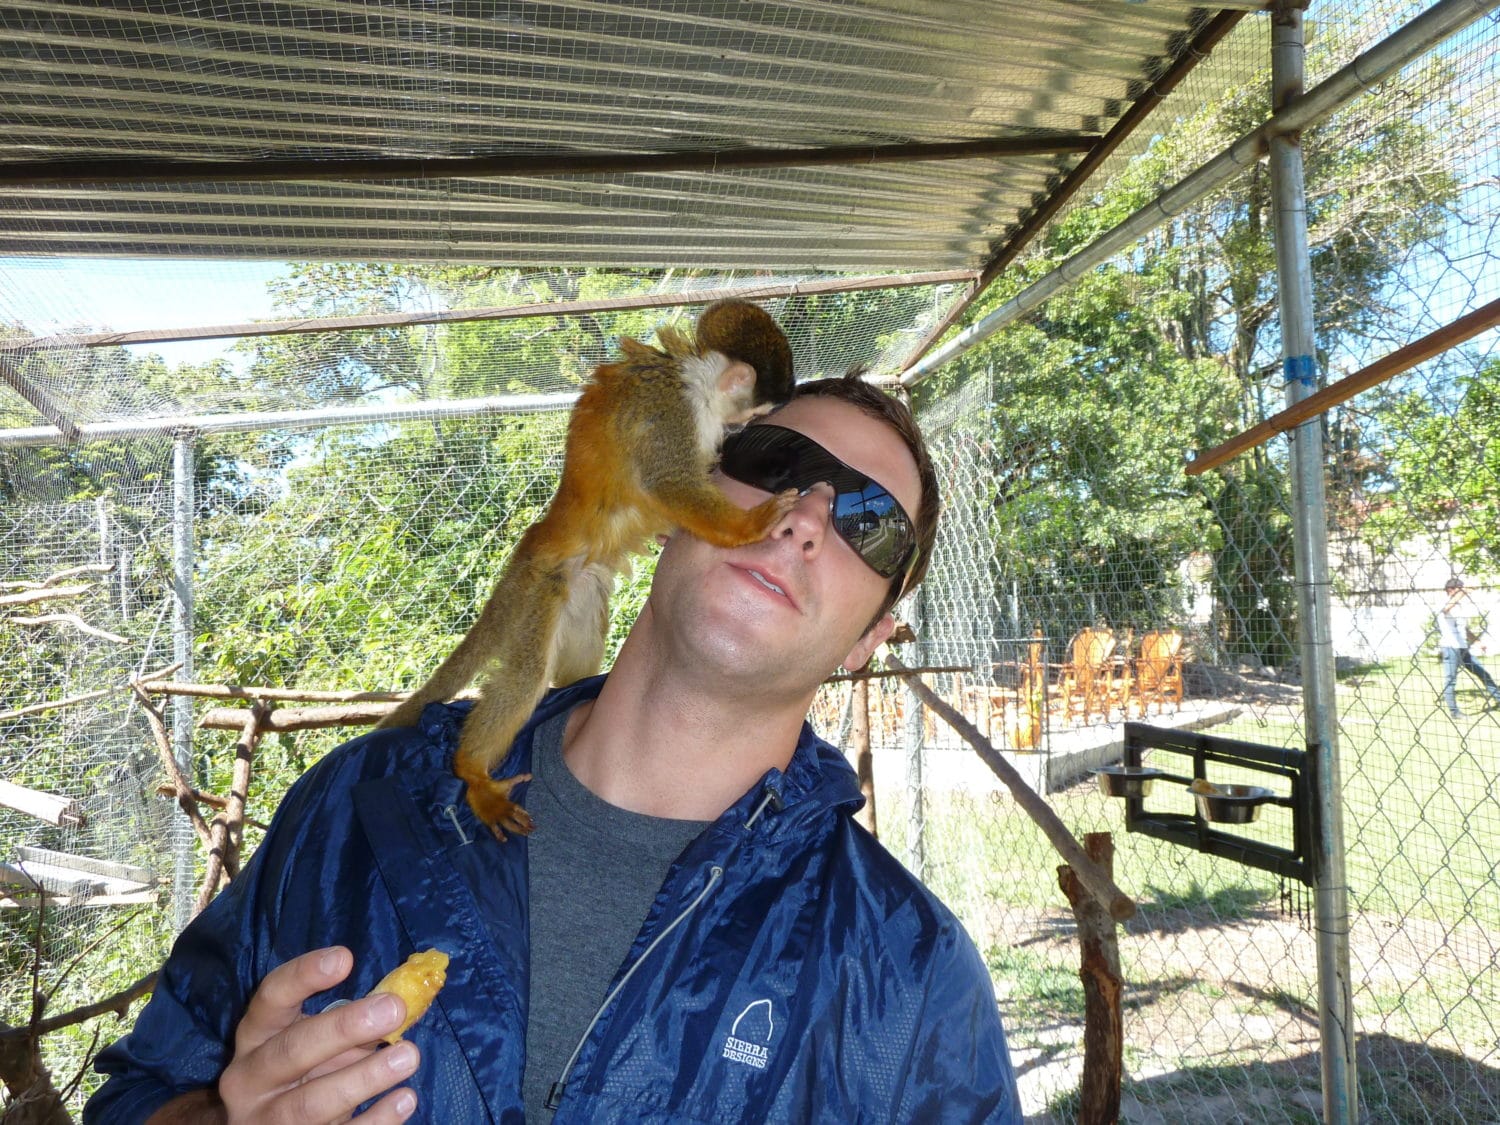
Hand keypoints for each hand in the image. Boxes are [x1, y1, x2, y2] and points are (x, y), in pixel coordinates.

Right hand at [217, 946, 419, 1123]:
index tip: (345, 957)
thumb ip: (350, 1023)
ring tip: (409, 1056)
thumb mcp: (315, 1042)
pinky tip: (404, 1099)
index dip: (303, 976)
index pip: (271, 998)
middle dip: (343, 1028)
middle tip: (394, 1009)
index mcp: (255, 1038)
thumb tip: (404, 1002)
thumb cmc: (301, 1074)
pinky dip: (375, 1121)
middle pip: (291, 1052)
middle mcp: (250, 1079)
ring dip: (365, 1078)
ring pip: (311, 1103)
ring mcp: (266, 1122)